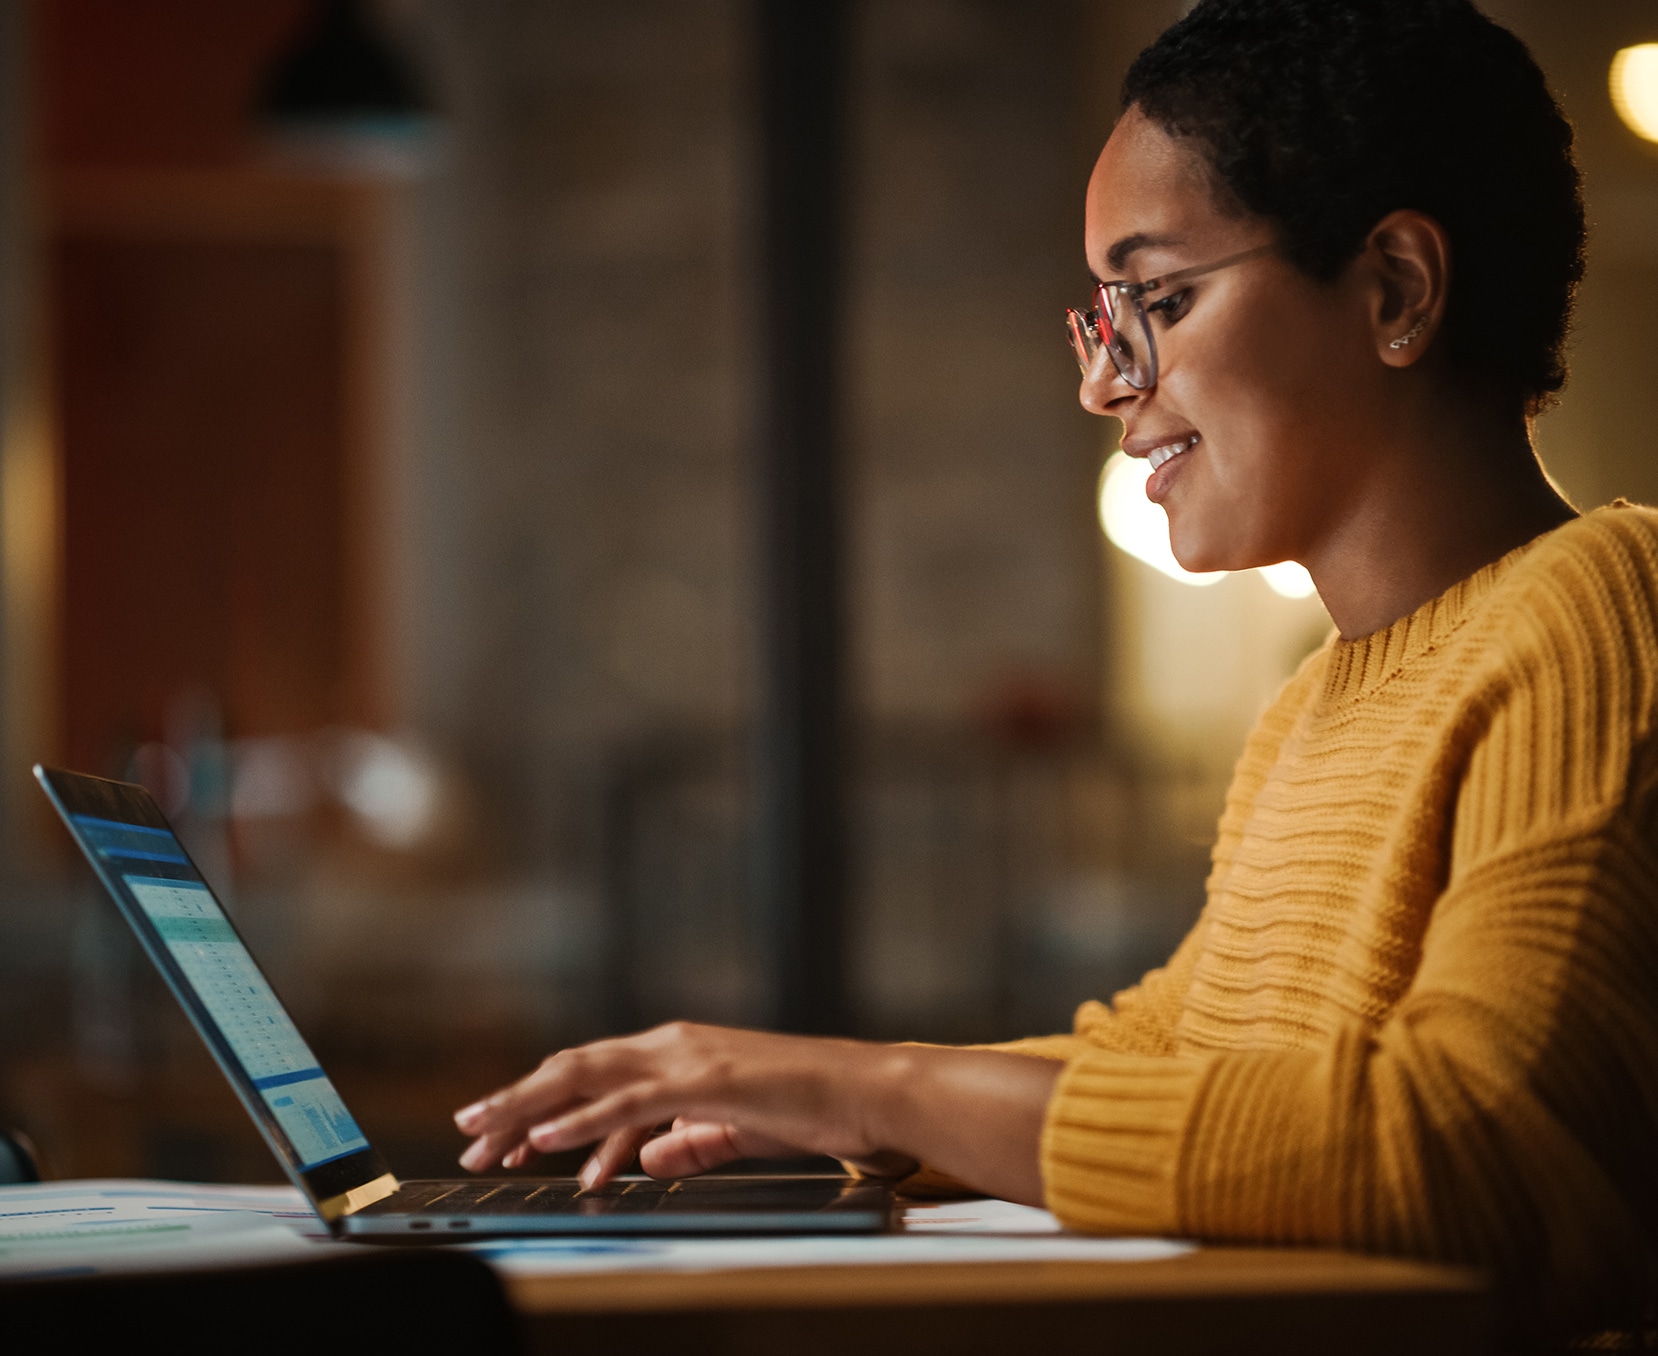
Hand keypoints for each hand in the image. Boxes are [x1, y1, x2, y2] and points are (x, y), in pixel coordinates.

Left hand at [453, 1022, 888, 1184]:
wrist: (864, 1091)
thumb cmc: (810, 1106)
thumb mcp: (734, 1128)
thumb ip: (688, 1139)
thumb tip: (644, 1158)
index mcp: (677, 1053)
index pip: (591, 1075)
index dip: (538, 1103)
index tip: (498, 1137)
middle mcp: (672, 1045)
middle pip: (572, 1069)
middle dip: (513, 1102)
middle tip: (468, 1136)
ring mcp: (687, 1058)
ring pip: (586, 1078)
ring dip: (529, 1109)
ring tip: (486, 1138)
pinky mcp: (705, 1081)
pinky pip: (629, 1103)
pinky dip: (581, 1121)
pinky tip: (546, 1139)